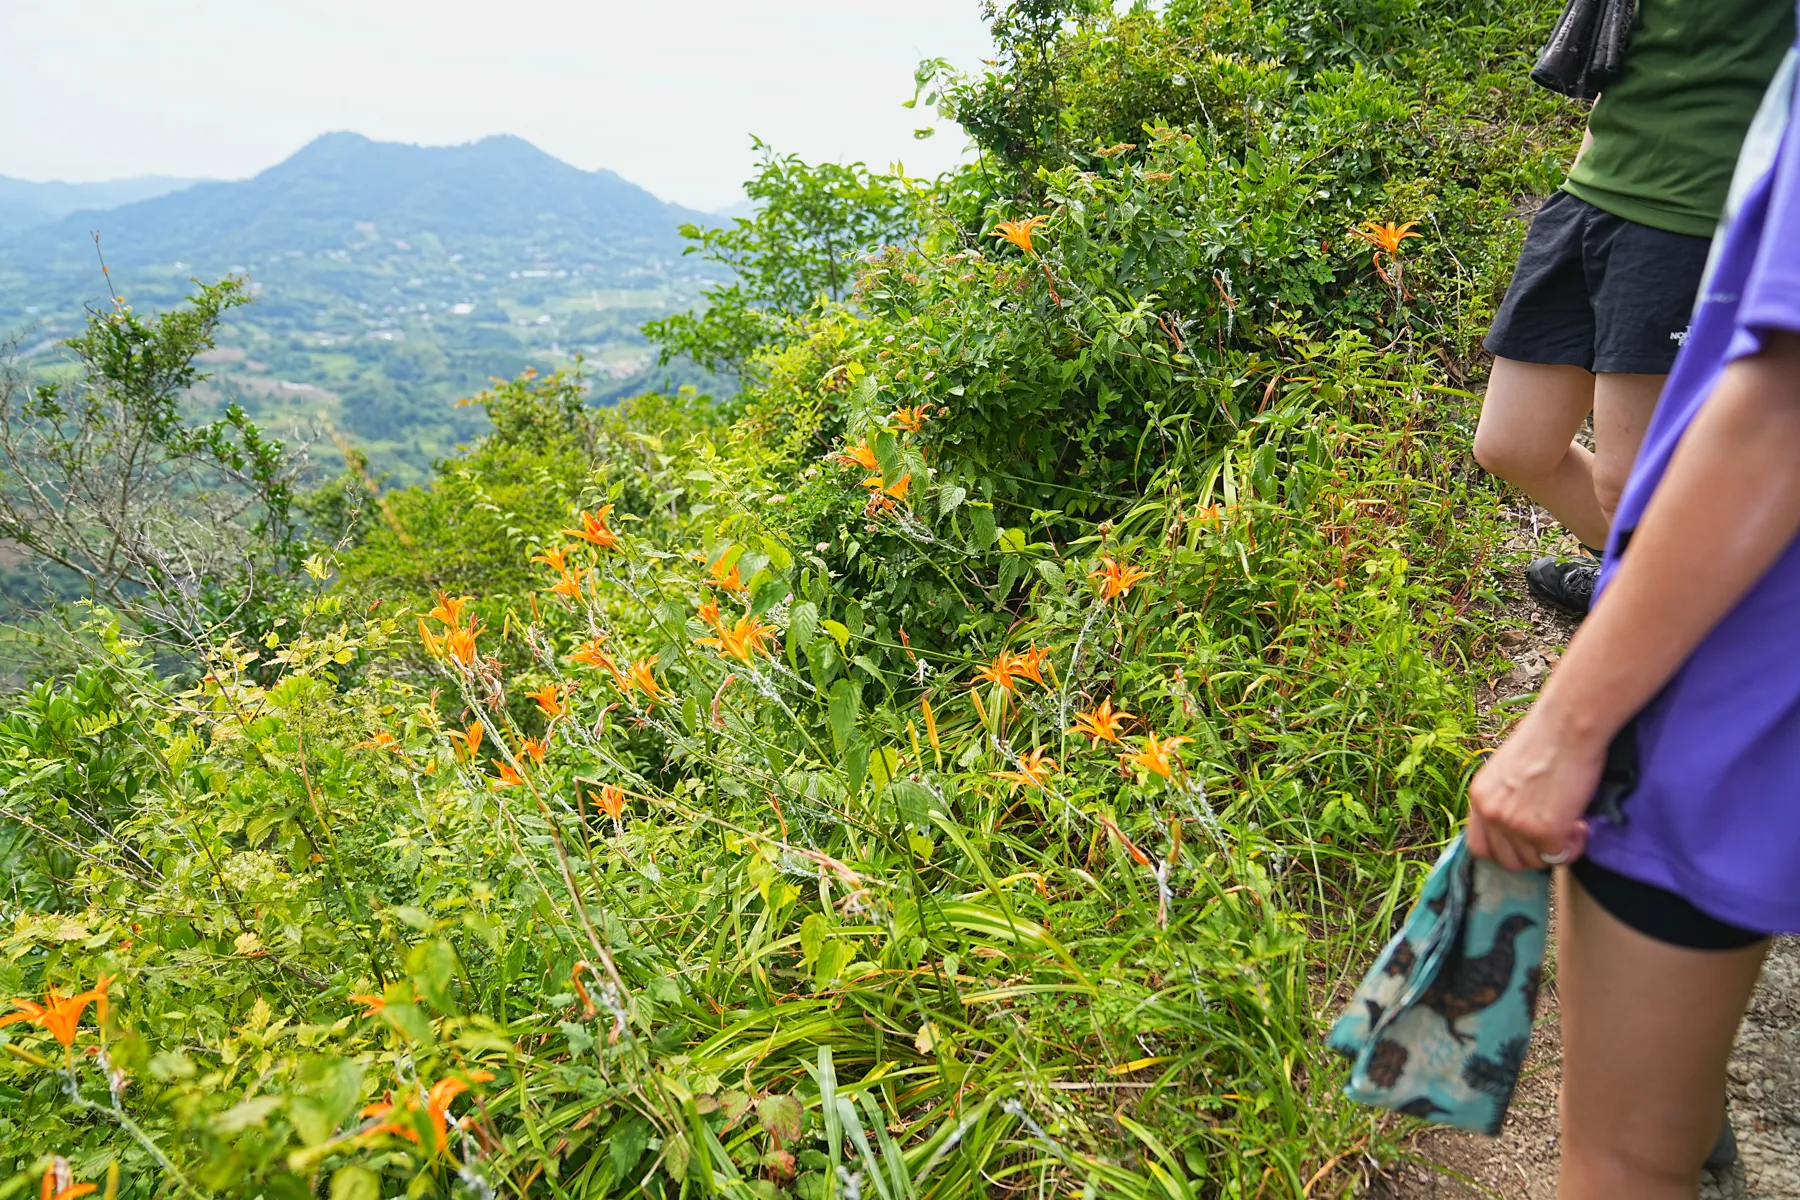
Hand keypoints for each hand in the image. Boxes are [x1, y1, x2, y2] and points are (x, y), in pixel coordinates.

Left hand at [1466, 706, 1606, 870]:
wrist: (1569, 724)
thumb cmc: (1548, 740)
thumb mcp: (1508, 771)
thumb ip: (1505, 799)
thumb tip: (1518, 828)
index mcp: (1479, 796)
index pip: (1479, 847)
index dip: (1506, 851)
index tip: (1527, 844)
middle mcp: (1490, 812)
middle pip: (1507, 861)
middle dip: (1534, 854)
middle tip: (1557, 835)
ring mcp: (1514, 824)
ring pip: (1534, 862)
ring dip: (1555, 850)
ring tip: (1572, 823)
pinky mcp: (1543, 831)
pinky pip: (1558, 857)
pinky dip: (1574, 847)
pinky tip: (1581, 824)